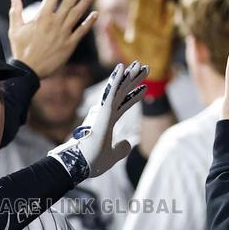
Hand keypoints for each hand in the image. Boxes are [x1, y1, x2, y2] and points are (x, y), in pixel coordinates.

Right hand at [8, 0, 97, 77]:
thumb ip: (16, 11)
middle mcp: (54, 23)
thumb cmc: (21, 50)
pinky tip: (95, 14)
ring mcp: (63, 34)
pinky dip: (89, 22)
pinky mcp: (69, 45)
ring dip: (85, 2)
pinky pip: (81, 31)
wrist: (29, 70)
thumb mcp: (15, 29)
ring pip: (77, 14)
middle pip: (68, 2)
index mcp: (41, 18)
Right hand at [49, 61, 148, 179]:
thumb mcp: (113, 156)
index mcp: (108, 122)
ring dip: (129, 76)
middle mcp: (106, 114)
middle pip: (123, 93)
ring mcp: (104, 112)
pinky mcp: (103, 112)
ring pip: (119, 89)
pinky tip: (123, 67)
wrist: (82, 165)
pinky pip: (112, 92)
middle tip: (145, 68)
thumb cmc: (94, 161)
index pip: (124, 105)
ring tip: (140, 64)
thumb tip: (128, 143)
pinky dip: (117, 80)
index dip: (134, 96)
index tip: (145, 88)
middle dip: (134, 80)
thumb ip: (121, 149)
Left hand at [108, 0, 176, 78]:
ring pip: (158, 14)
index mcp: (137, 29)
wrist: (149, 72)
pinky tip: (170, 4)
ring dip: (158, 4)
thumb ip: (115, 33)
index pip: (137, 12)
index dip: (138, 2)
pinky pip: (169, 23)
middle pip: (148, 10)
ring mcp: (158, 31)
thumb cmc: (135, 59)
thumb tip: (106, 20)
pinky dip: (170, 14)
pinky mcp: (167, 36)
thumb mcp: (124, 45)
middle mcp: (147, 28)